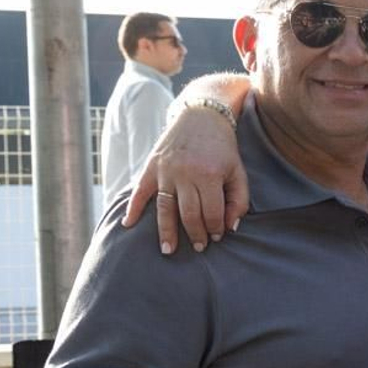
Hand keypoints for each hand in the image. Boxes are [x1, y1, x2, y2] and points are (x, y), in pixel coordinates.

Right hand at [124, 104, 249, 254]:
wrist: (201, 116)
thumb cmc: (222, 148)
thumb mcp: (238, 171)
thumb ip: (239, 200)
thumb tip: (231, 227)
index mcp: (209, 174)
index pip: (211, 212)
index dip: (215, 228)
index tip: (217, 236)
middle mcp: (185, 174)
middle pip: (188, 214)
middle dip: (195, 234)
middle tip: (200, 247)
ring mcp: (165, 170)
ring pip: (164, 208)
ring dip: (166, 232)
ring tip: (168, 250)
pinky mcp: (151, 166)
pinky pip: (139, 191)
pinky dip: (132, 208)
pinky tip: (128, 224)